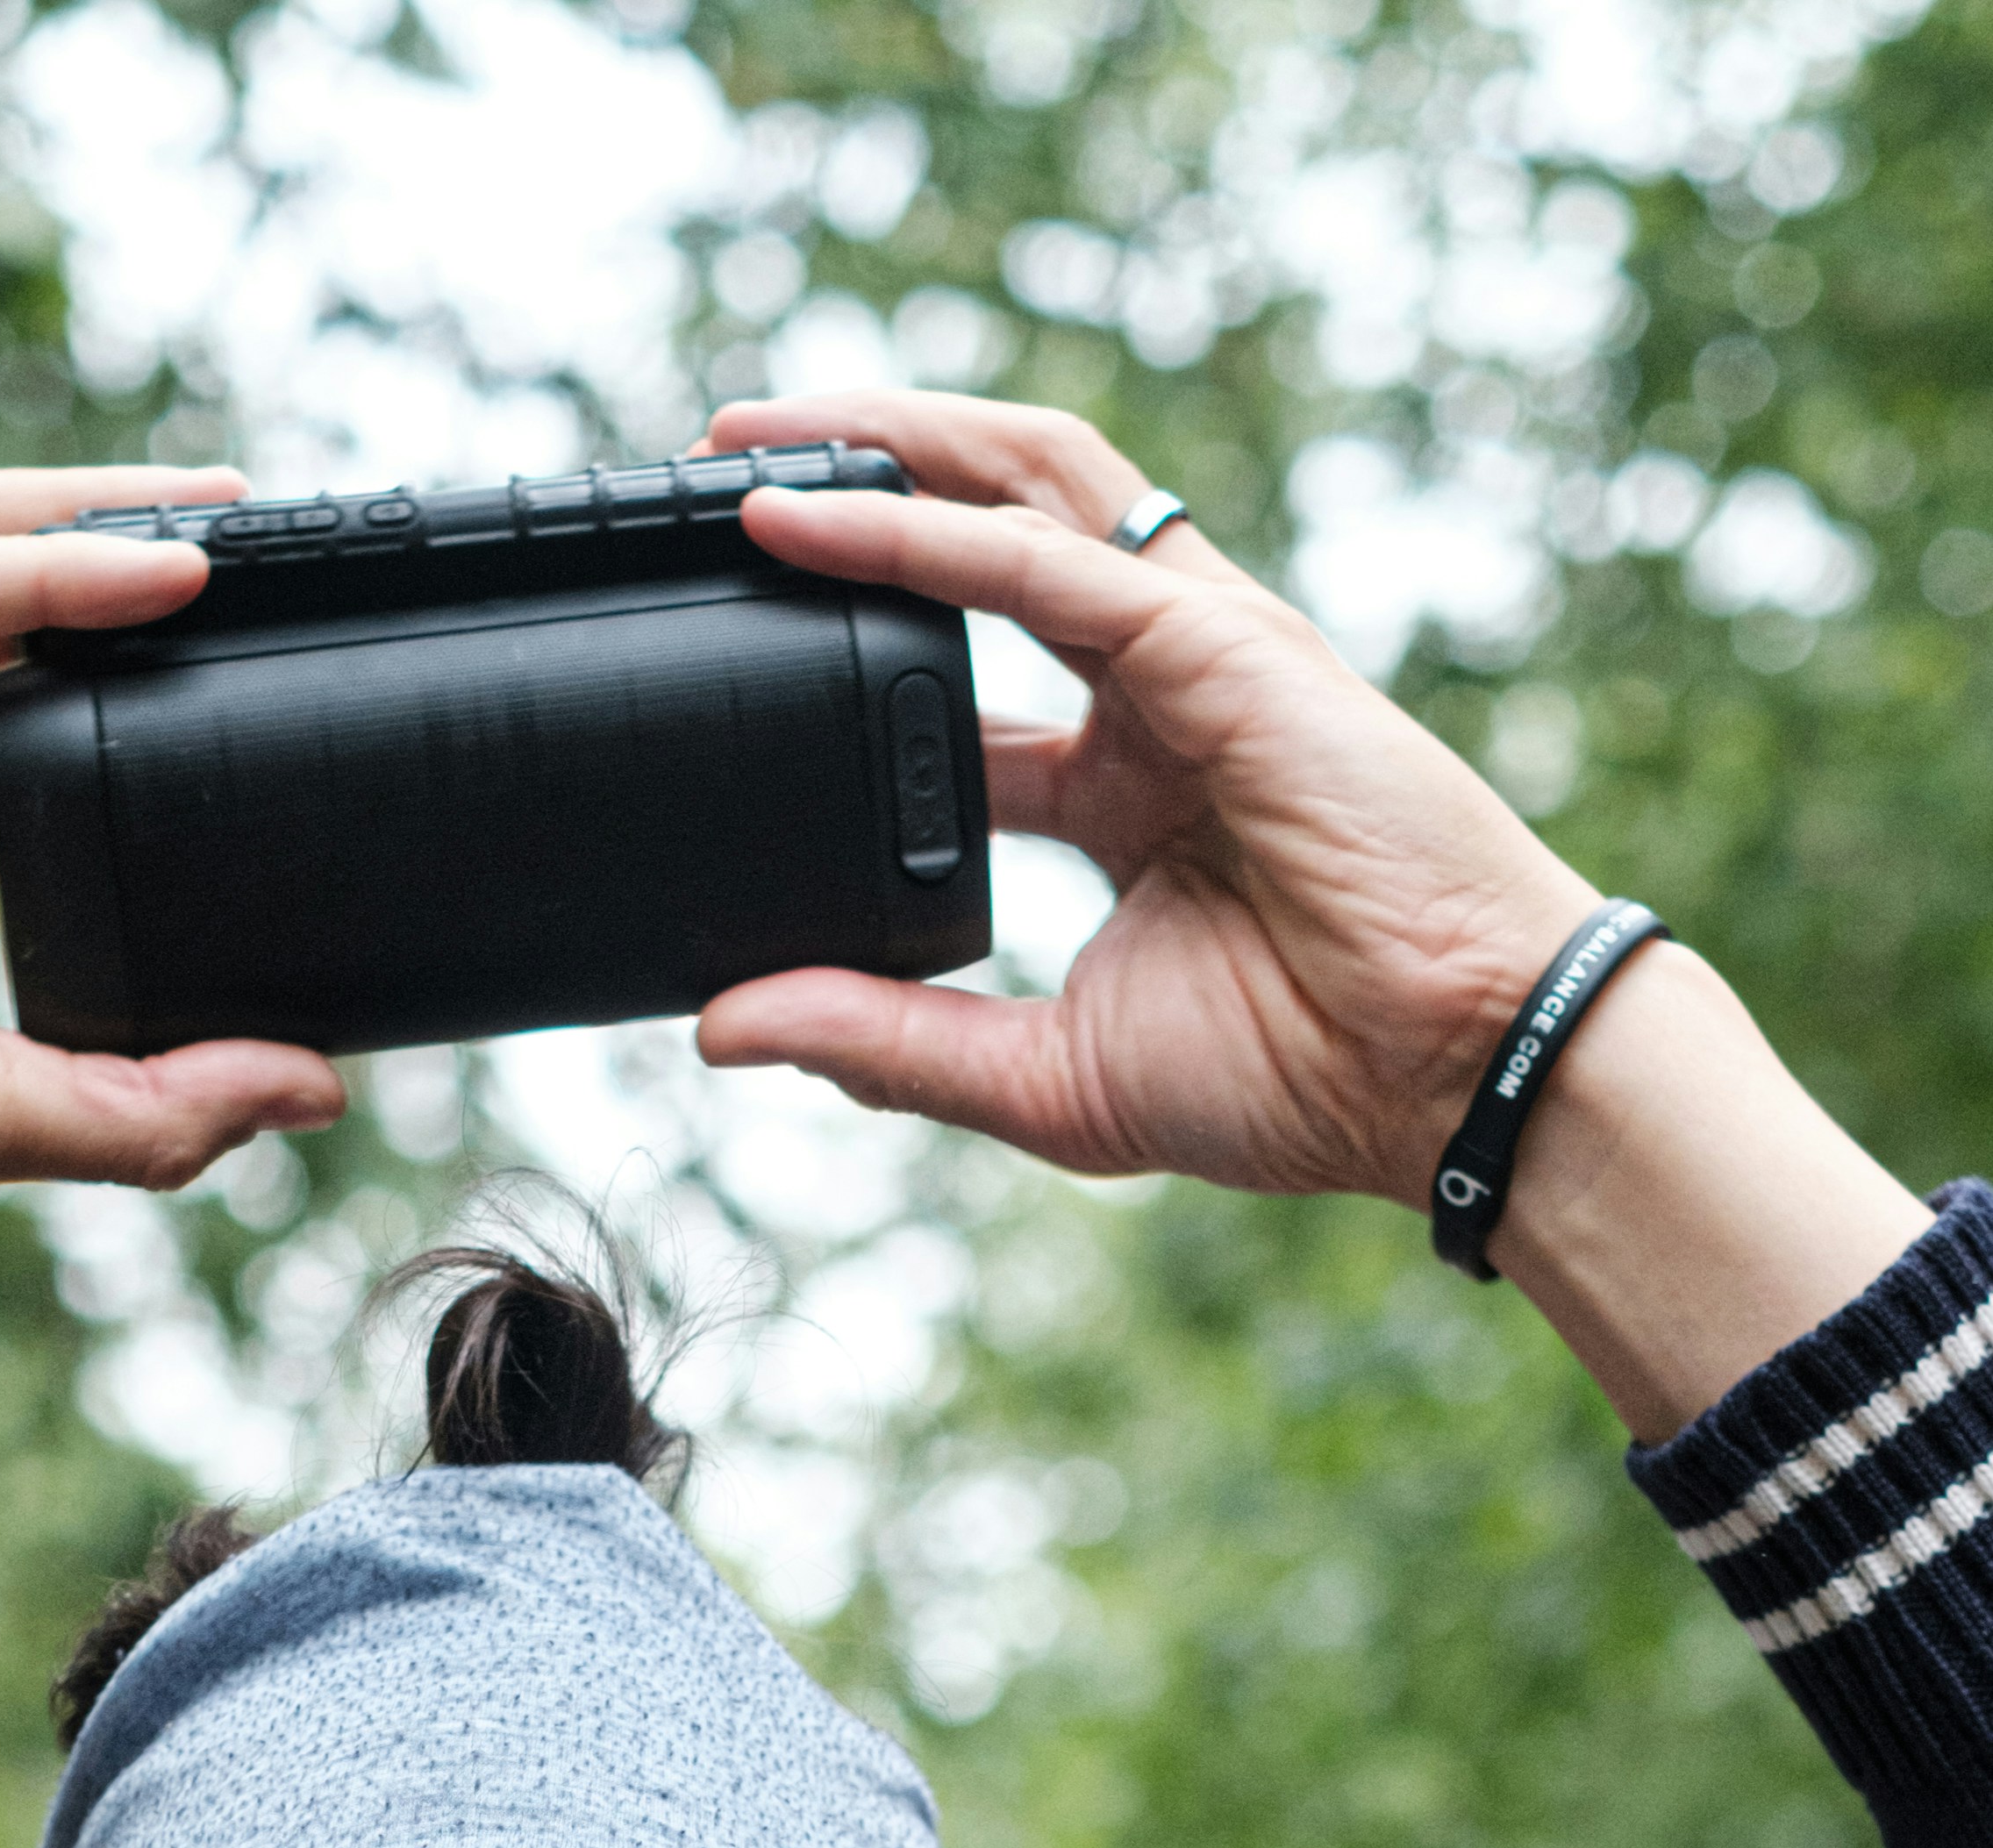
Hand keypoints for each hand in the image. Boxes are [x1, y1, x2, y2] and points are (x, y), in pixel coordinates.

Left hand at [693, 390, 1594, 1203]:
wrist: (1450, 1074)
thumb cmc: (1295, 1074)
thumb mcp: (1043, 1079)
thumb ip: (886, 1044)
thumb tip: (726, 1029)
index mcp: (1120, 786)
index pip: (963, 684)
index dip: (851, 647)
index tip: (736, 641)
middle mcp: (1152, 694)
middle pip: (985, 531)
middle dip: (859, 482)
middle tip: (721, 471)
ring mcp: (1193, 654)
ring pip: (1020, 489)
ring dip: (884, 449)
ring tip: (749, 444)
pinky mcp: (1222, 647)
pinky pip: (1046, 562)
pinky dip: (924, 535)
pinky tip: (815, 522)